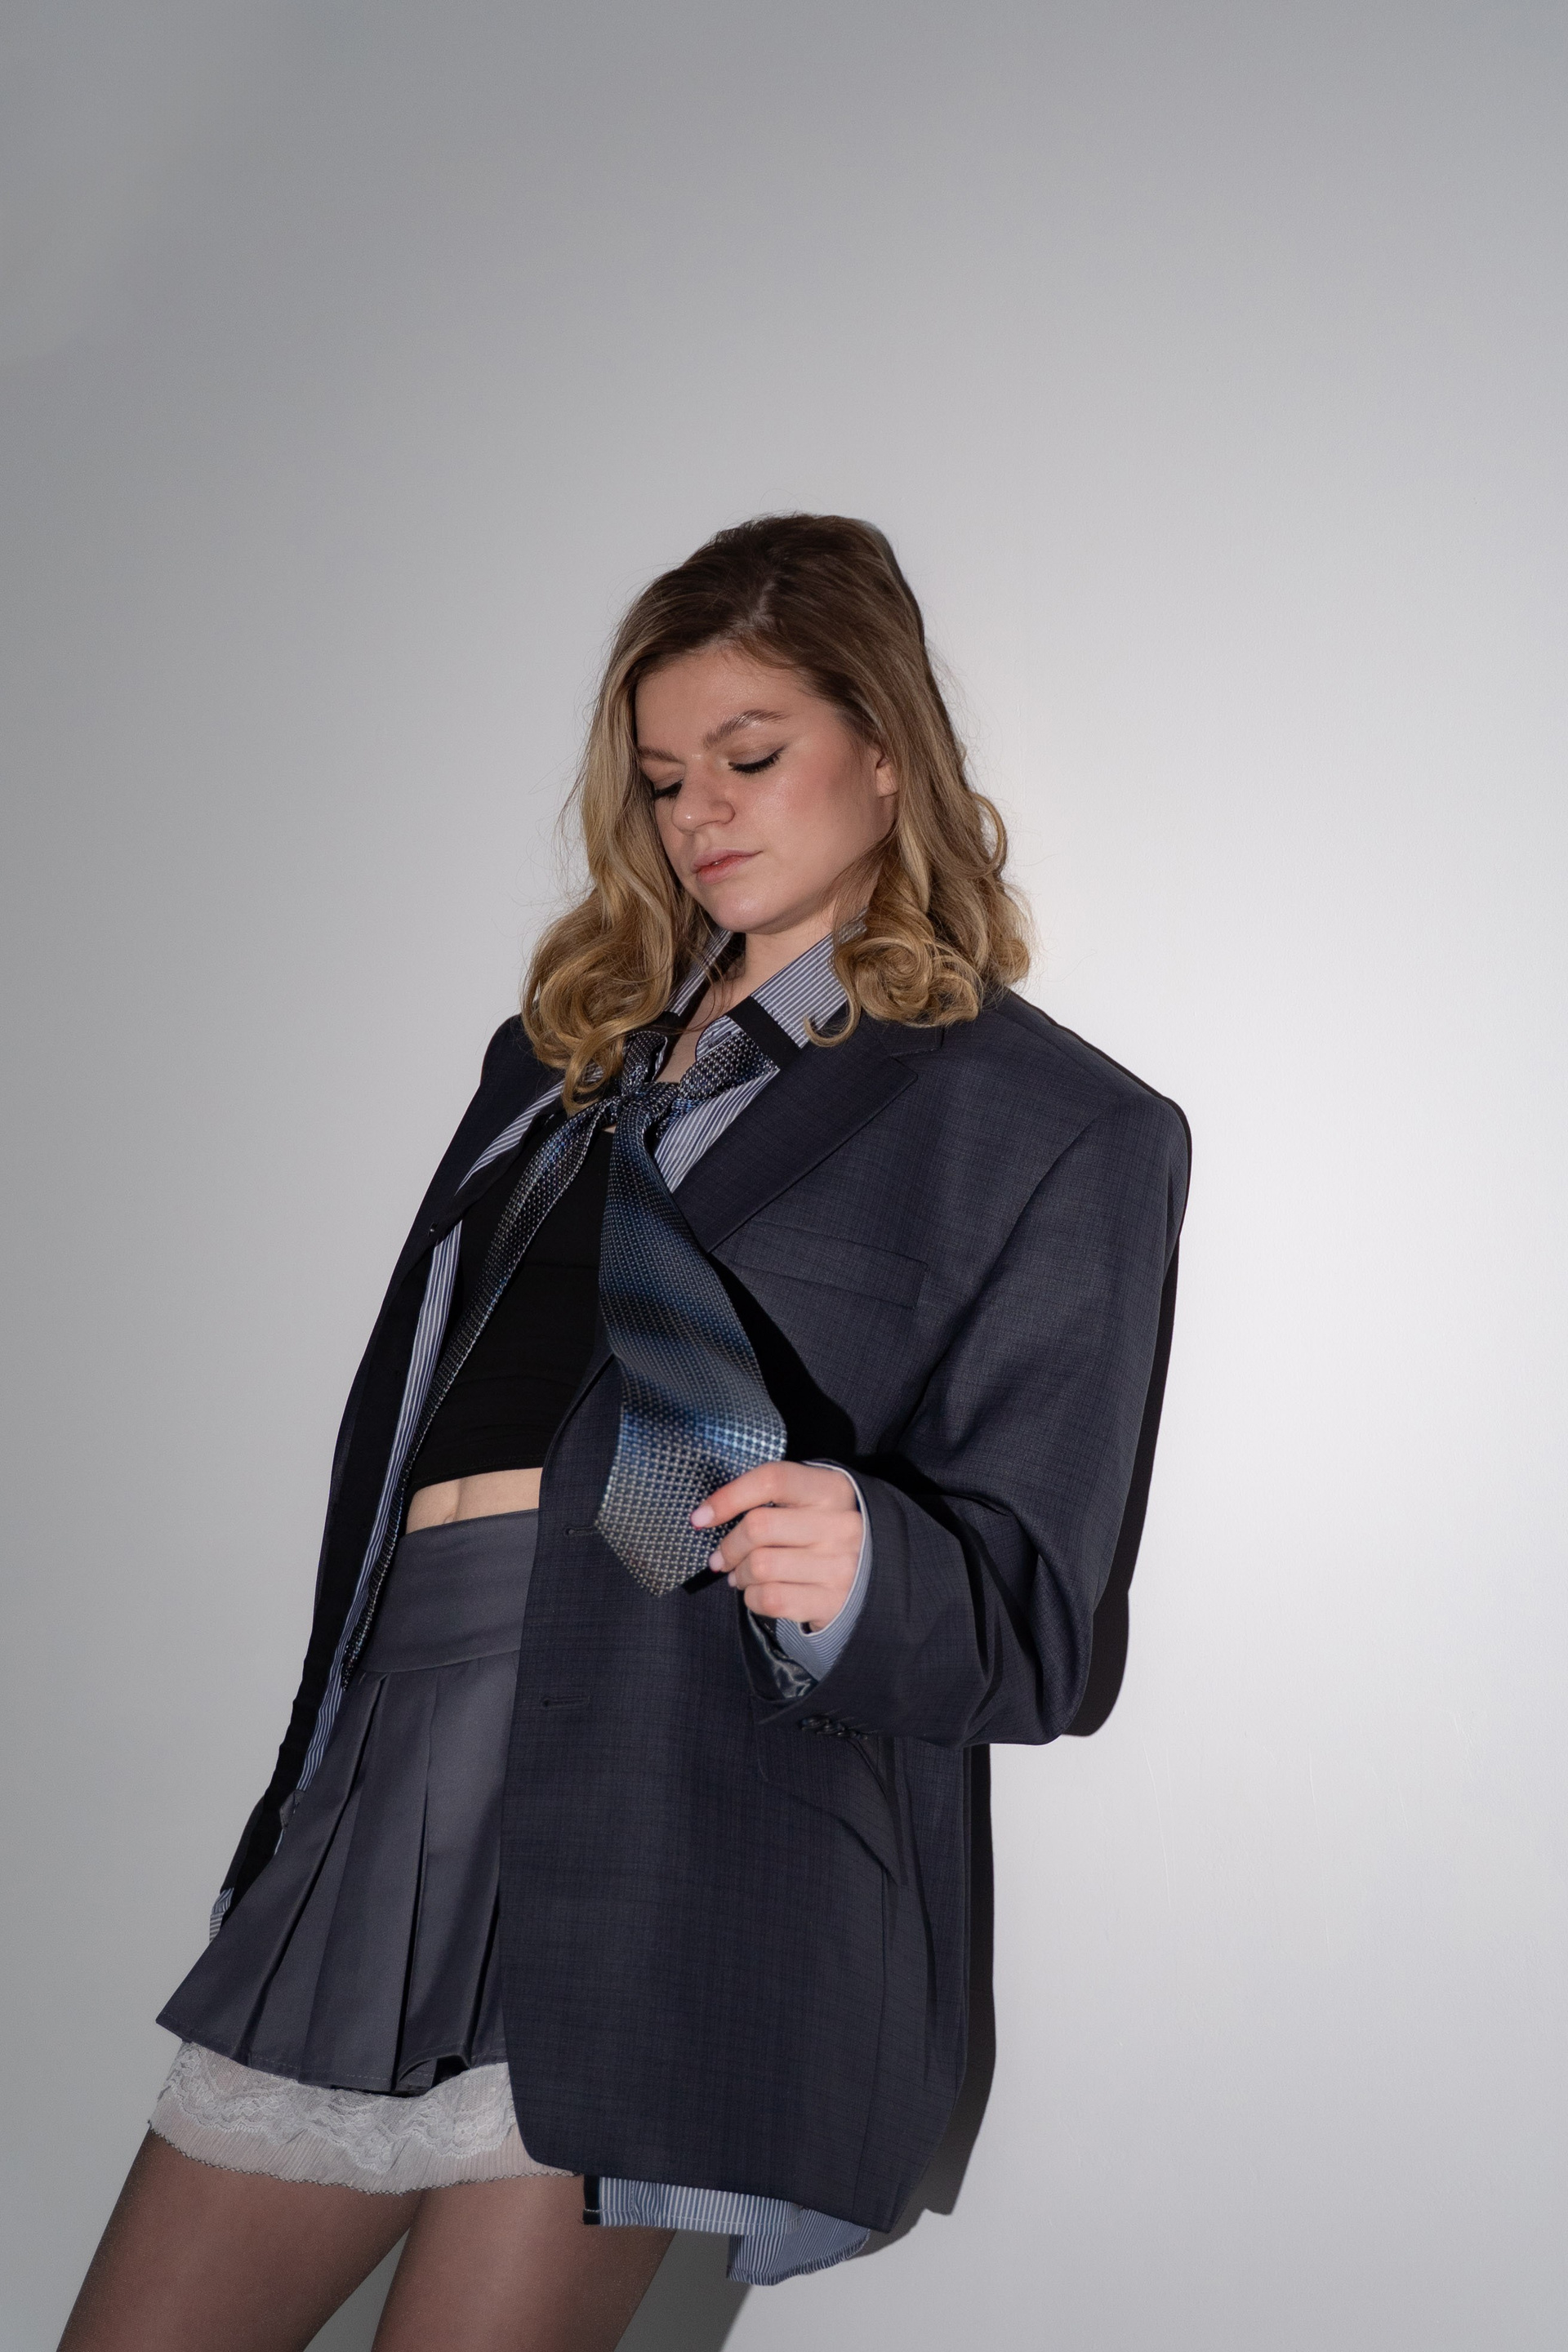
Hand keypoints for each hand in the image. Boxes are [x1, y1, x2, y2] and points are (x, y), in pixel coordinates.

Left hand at [692, 1461, 860, 1630]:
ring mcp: (840, 1565)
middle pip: (758, 1526)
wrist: (869, 1578)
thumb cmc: (820, 1533)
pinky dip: (751, 1598)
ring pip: (759, 1566)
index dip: (729, 1497)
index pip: (772, 1480)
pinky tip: (758, 1592)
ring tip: (741, 1576)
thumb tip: (706, 1517)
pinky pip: (769, 1598)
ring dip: (739, 1575)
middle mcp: (841, 1525)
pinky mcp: (832, 1601)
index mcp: (831, 1489)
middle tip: (721, 1558)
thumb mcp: (809, 1503)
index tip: (700, 1517)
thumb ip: (769, 1499)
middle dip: (728, 1546)